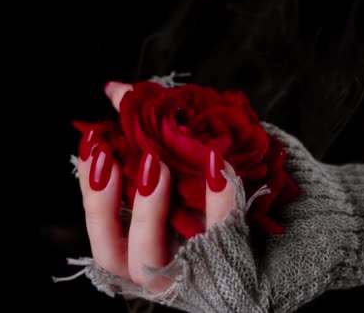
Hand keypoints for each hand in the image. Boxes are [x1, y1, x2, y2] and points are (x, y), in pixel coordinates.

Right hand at [77, 81, 237, 292]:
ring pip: (152, 261)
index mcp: (138, 247)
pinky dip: (219, 202)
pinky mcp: (229, 265)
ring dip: (148, 212)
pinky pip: (222, 237)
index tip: (94, 147)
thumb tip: (114, 90)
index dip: (91, 193)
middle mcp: (155, 269)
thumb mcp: (172, 169)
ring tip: (155, 163)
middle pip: (113, 254)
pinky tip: (217, 165)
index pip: (101, 230)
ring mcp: (188, 273)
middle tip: (110, 157)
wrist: (272, 239)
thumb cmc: (207, 200)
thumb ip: (140, 134)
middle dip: (105, 206)